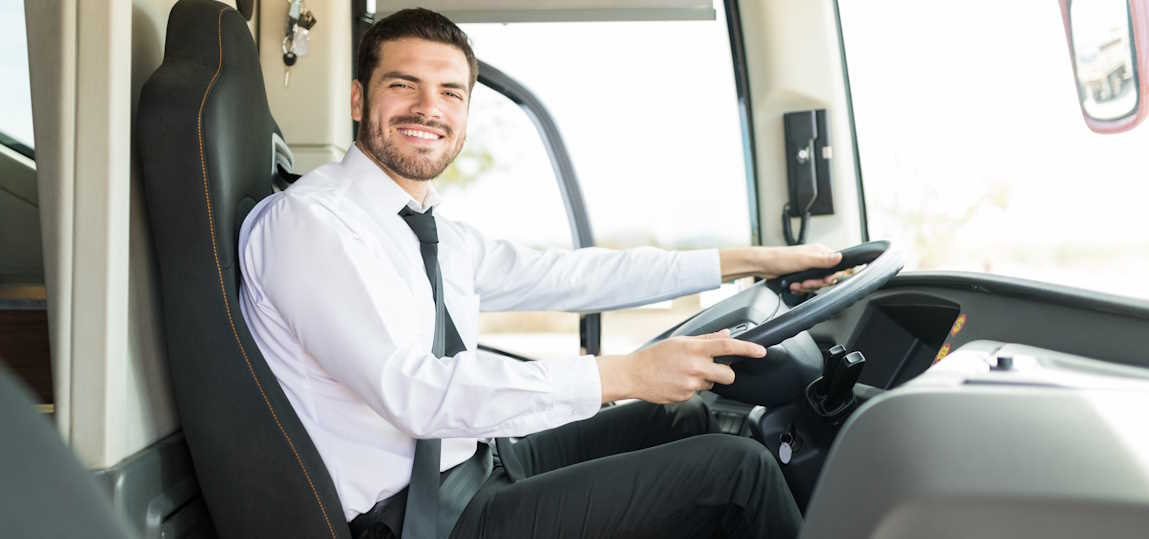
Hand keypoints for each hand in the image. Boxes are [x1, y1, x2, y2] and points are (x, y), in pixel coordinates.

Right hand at [596, 330, 766, 403]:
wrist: (634, 374)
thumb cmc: (655, 356)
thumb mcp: (680, 341)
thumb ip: (705, 339)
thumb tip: (725, 334)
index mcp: (694, 348)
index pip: (728, 347)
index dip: (748, 349)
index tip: (761, 351)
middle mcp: (695, 366)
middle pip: (728, 374)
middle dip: (724, 372)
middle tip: (711, 367)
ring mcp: (691, 384)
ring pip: (712, 383)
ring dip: (705, 379)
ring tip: (685, 373)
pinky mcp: (686, 396)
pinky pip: (699, 392)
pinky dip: (692, 387)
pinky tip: (678, 381)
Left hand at [719, 244, 844, 292]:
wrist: (763, 265)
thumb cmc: (780, 259)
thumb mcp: (805, 260)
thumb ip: (823, 260)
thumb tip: (840, 257)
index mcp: (819, 252)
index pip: (835, 265)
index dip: (831, 276)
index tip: (824, 280)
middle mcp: (815, 259)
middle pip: (825, 278)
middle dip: (814, 283)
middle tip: (805, 282)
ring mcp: (807, 268)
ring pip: (815, 284)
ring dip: (805, 286)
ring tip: (796, 284)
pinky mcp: (800, 275)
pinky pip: (806, 287)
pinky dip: (799, 288)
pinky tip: (793, 285)